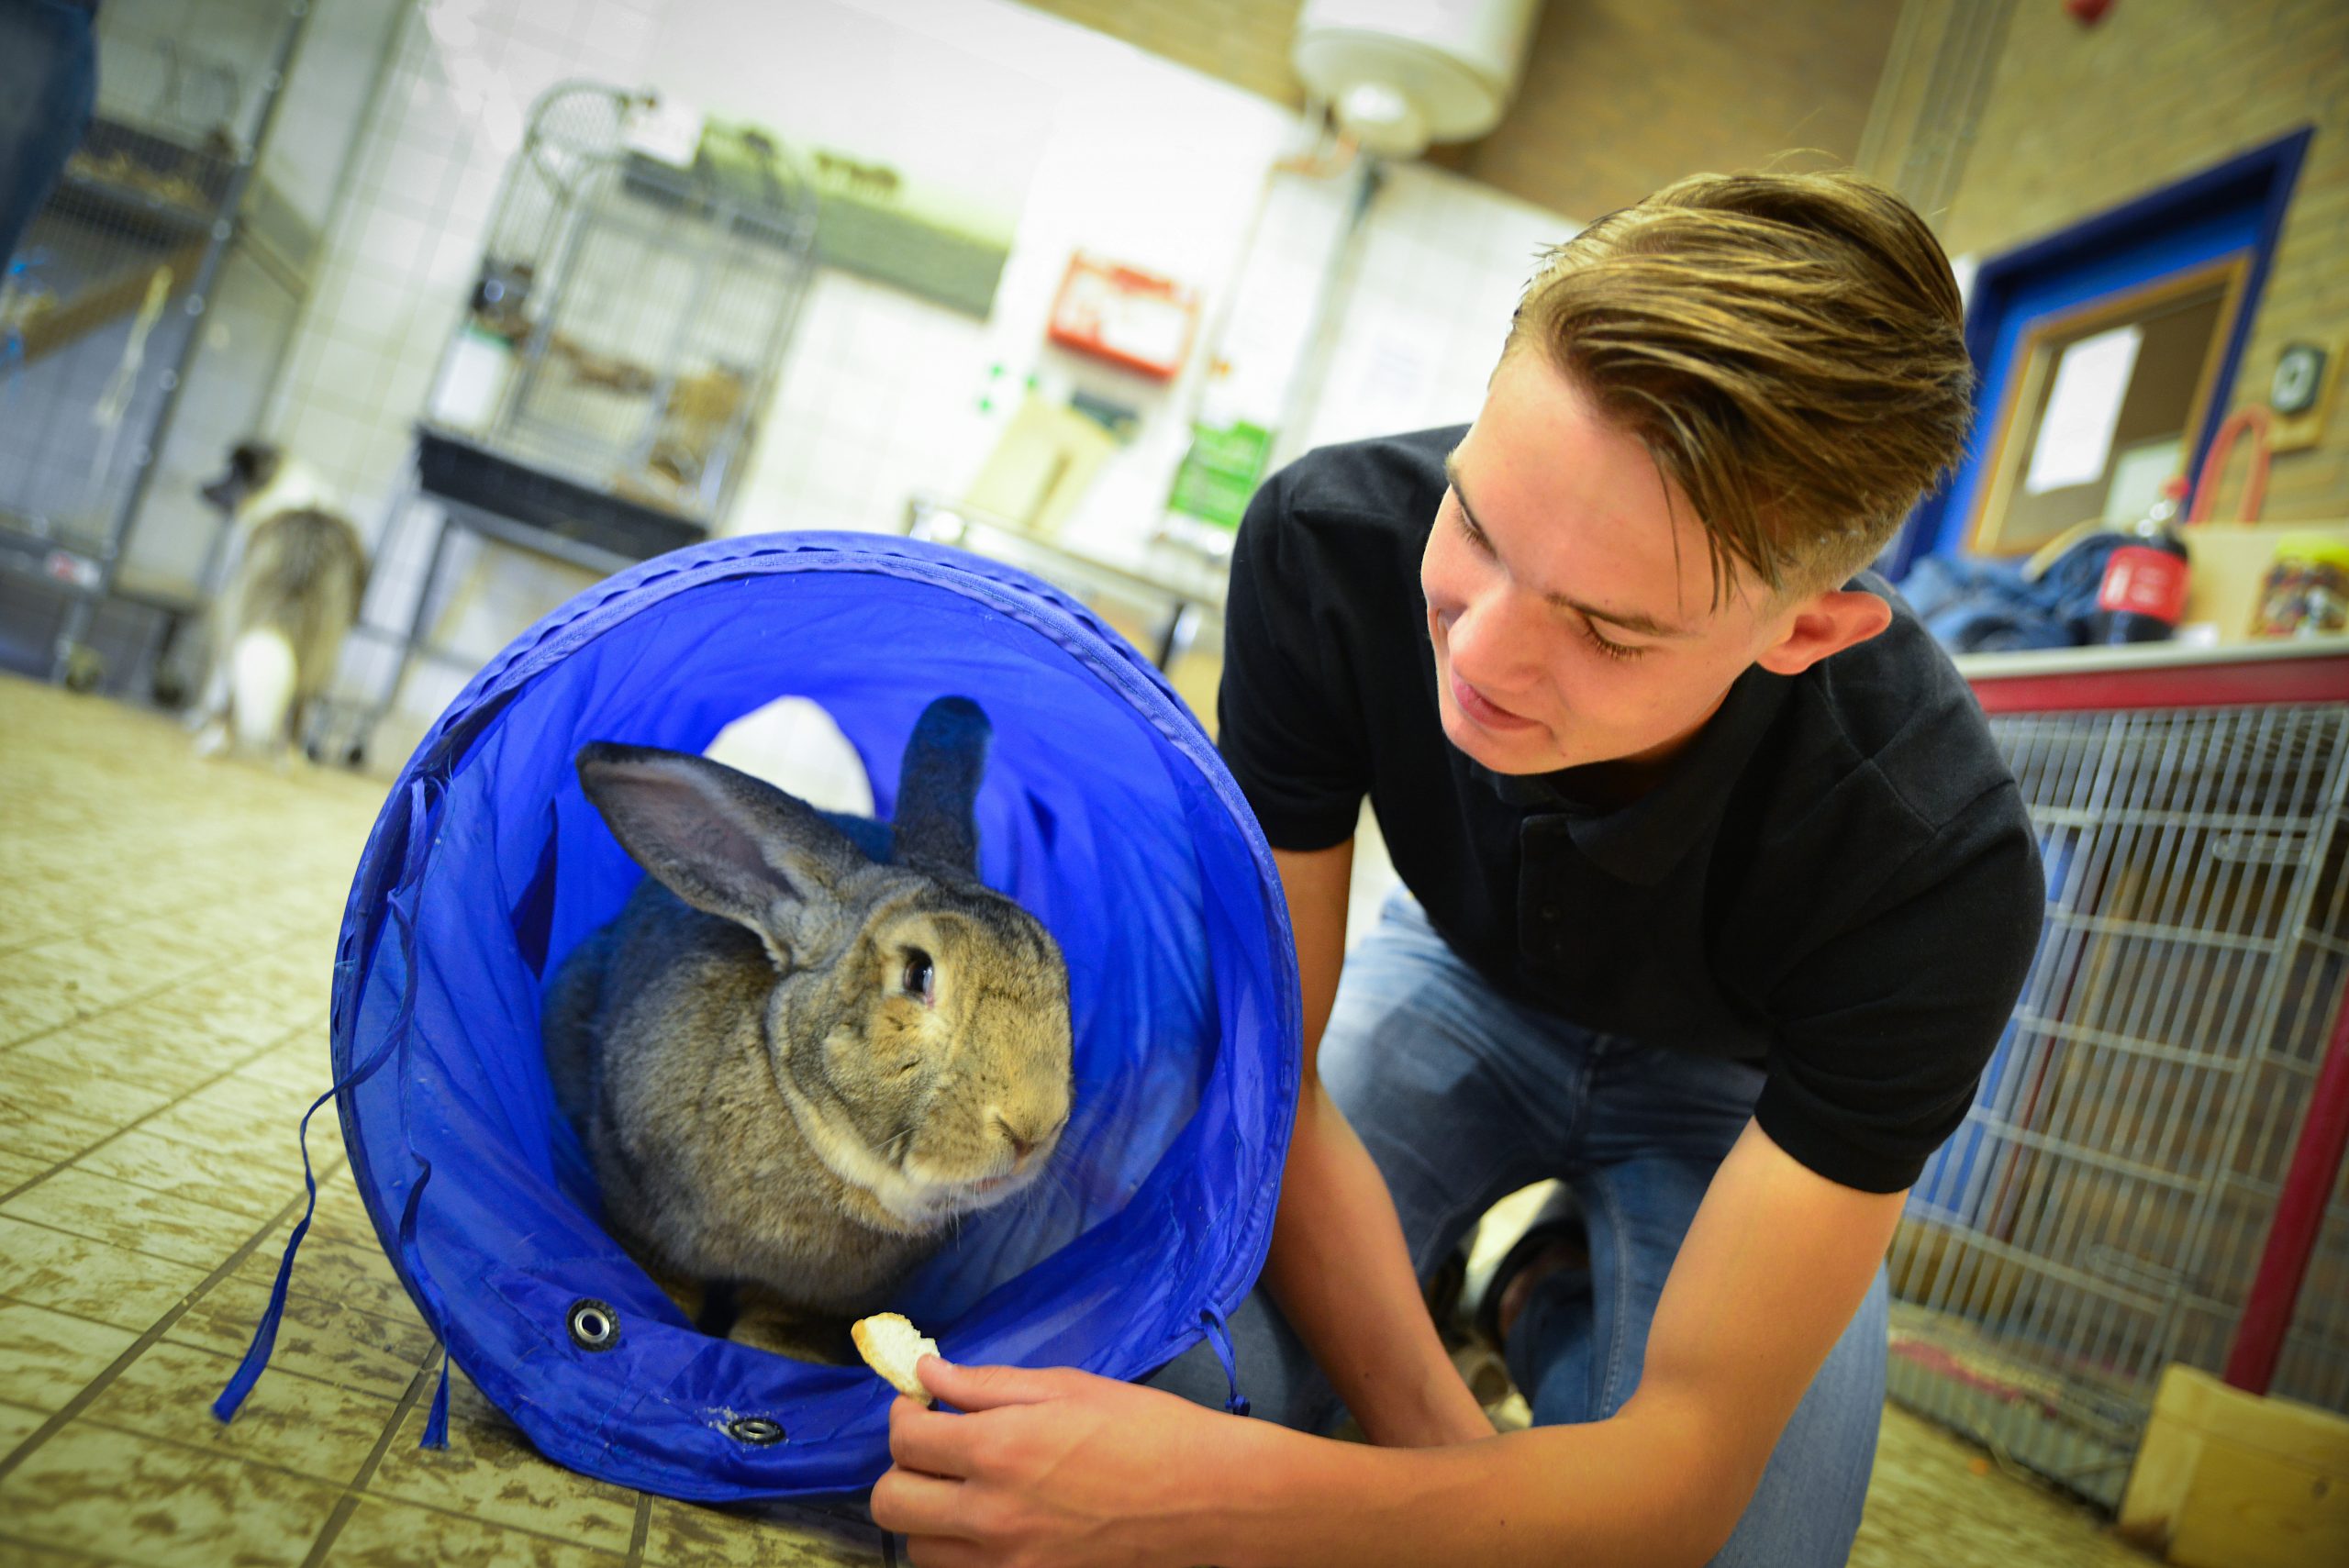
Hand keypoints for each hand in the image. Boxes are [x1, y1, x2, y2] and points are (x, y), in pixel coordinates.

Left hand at [872, 1356, 1242, 1567]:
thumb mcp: (1067, 1387)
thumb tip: (927, 1373)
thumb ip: (987, 1385)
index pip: (905, 1438)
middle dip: (902, 1468)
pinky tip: (990, 1526)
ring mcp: (1008, 1564)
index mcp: (999, 1449)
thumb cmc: (1147, 1430)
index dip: (904, 1414)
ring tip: (964, 1490)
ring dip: (927, 1515)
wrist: (1211, 1500)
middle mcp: (991, 1515)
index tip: (923, 1404)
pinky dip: (961, 1553)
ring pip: (919, 1550)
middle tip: (936, 1449)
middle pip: (892, 1503)